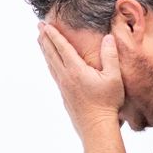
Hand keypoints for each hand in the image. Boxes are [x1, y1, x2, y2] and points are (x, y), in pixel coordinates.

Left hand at [37, 22, 123, 136]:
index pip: (62, 47)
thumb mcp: (113, 77)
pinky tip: (51, 63)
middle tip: (38, 26)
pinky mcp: (64, 94)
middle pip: (52, 54)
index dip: (53, 35)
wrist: (96, 127)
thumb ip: (110, 56)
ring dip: (45, 50)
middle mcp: (65, 77)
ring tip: (40, 40)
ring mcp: (63, 86)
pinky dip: (50, 63)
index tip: (46, 25)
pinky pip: (54, 74)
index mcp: (76, 70)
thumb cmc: (107, 103)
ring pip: (51, 64)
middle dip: (45, 38)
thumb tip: (108, 38)